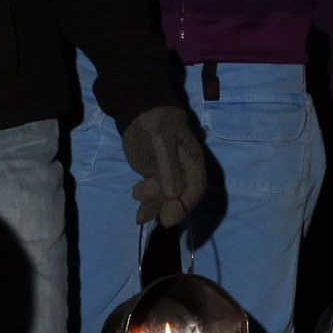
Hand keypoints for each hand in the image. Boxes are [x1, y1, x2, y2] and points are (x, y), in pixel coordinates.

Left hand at [119, 105, 210, 226]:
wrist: (140, 114)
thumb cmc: (156, 124)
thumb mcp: (163, 143)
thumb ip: (169, 168)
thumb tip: (174, 195)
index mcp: (193, 162)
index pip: (194, 189)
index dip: (183, 206)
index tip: (168, 219)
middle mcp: (185, 173)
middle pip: (181, 198)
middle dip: (165, 208)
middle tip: (146, 209)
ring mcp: (170, 177)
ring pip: (166, 200)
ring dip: (153, 206)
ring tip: (138, 197)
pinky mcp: (156, 179)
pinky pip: (156, 197)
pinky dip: (148, 207)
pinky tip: (140, 217)